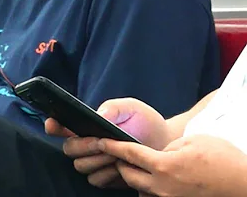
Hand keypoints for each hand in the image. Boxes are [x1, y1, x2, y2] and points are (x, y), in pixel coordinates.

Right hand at [45, 97, 168, 187]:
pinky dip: (107, 174)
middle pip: (69, 149)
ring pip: (81, 166)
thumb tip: (98, 115)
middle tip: (101, 142)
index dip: (53, 125)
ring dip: (97, 160)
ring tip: (116, 153)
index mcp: (85, 126)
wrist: (164, 142)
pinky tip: (121, 166)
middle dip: (84, 146)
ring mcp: (93, 162)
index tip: (53, 124)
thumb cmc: (144, 122)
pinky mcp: (105, 178)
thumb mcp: (130, 107)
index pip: (60, 126)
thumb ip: (113, 108)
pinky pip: (96, 180)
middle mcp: (84, 145)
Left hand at [100, 134, 246, 196]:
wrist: (245, 184)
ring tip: (136, 165)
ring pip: (139, 189)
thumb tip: (155, 155)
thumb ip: (167, 147)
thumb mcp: (192, 141)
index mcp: (164, 166)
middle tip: (118, 153)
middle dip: (120, 163)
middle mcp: (163, 187)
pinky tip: (154, 178)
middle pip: (127, 175)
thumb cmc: (223, 160)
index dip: (112, 146)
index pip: (129, 153)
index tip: (100, 141)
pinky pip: (153, 196)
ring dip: (135, 177)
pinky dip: (150, 187)